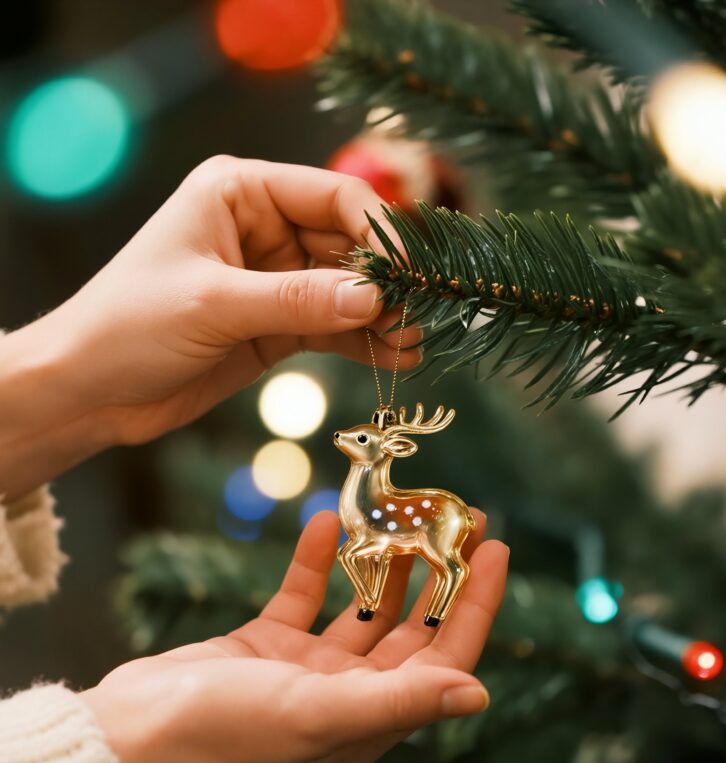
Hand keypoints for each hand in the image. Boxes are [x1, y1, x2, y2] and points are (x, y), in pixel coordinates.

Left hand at [44, 157, 419, 445]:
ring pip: (346, 291)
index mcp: (241, 194)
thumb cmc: (130, 326)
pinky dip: (363, 342)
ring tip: (416, 344)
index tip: (410, 273)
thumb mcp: (214, 305)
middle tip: (421, 316)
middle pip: (348, 245)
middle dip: (385, 282)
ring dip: (382, 317)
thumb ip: (296, 300)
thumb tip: (374, 299)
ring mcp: (273, 280)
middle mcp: (263, 230)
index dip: (378, 232)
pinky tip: (396, 357)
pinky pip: (332, 327)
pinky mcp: (276, 326)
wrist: (90, 391)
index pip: (331, 196)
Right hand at [81, 511, 507, 762]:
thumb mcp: (322, 714)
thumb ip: (402, 702)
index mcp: (372, 720)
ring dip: (382, 562)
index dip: (475, 603)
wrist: (132, 736)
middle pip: (410, 629)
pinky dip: (314, 562)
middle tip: (457, 517)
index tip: (494, 547)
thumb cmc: (228, 734)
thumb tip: (480, 694)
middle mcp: (347, 697)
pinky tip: (324, 521)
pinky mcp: (263, 647)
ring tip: (401, 511)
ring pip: (360, 609)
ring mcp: (304, 671)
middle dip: (438, 574)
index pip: (444, 656)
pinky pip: (301, 597)